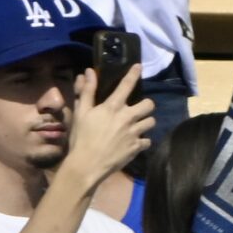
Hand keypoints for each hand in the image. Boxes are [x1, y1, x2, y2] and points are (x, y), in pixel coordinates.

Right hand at [56, 68, 154, 190]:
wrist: (87, 165)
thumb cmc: (81, 138)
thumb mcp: (81, 113)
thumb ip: (86, 92)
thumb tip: (88, 72)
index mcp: (113, 107)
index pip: (127, 85)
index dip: (134, 74)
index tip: (139, 67)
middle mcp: (128, 117)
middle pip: (149, 104)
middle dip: (146, 105)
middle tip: (139, 110)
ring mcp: (134, 133)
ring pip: (151, 122)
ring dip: (146, 122)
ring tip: (138, 126)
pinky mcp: (136, 148)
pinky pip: (147, 141)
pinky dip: (143, 142)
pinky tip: (136, 143)